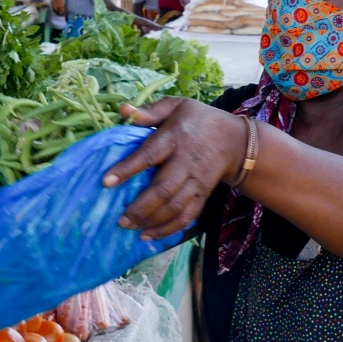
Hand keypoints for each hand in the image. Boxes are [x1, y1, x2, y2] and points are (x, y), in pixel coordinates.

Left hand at [102, 98, 245, 240]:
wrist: (235, 141)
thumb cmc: (198, 120)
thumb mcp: (177, 106)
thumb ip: (150, 111)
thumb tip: (123, 111)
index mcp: (175, 137)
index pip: (149, 155)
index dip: (128, 169)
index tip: (107, 182)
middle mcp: (186, 162)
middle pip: (163, 189)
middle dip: (140, 207)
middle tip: (120, 219)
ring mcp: (196, 181)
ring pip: (174, 206)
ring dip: (152, 221)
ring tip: (131, 228)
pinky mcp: (203, 195)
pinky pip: (187, 216)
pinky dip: (169, 229)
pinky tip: (150, 235)